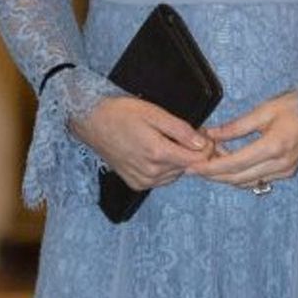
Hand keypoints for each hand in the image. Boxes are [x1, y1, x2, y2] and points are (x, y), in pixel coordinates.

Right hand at [70, 93, 214, 189]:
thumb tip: (203, 143)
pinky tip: (156, 152)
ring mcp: (143, 181)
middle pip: (188, 167)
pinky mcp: (136, 184)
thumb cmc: (120, 113)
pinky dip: (165, 167)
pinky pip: (162, 179)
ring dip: (178, 159)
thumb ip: (181, 130)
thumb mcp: (154, 113)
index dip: (206, 146)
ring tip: (166, 140)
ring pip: (176, 174)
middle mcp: (151, 172)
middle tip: (184, 133)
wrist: (91, 123)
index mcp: (158, 153)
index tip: (202, 133)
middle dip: (192, 151)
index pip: (199, 159)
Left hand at [188, 91, 297, 188]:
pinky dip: (241, 174)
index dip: (210, 168)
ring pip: (247, 181)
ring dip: (227, 175)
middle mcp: (280, 165)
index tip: (191, 168)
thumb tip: (210, 135)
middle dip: (214, 175)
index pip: (233, 165)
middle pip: (238, 178)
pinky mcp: (289, 172)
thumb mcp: (265, 110)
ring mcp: (286, 171)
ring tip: (210, 162)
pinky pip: (258, 179)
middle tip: (194, 167)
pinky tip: (230, 162)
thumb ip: (236, 126)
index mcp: (273, 148)